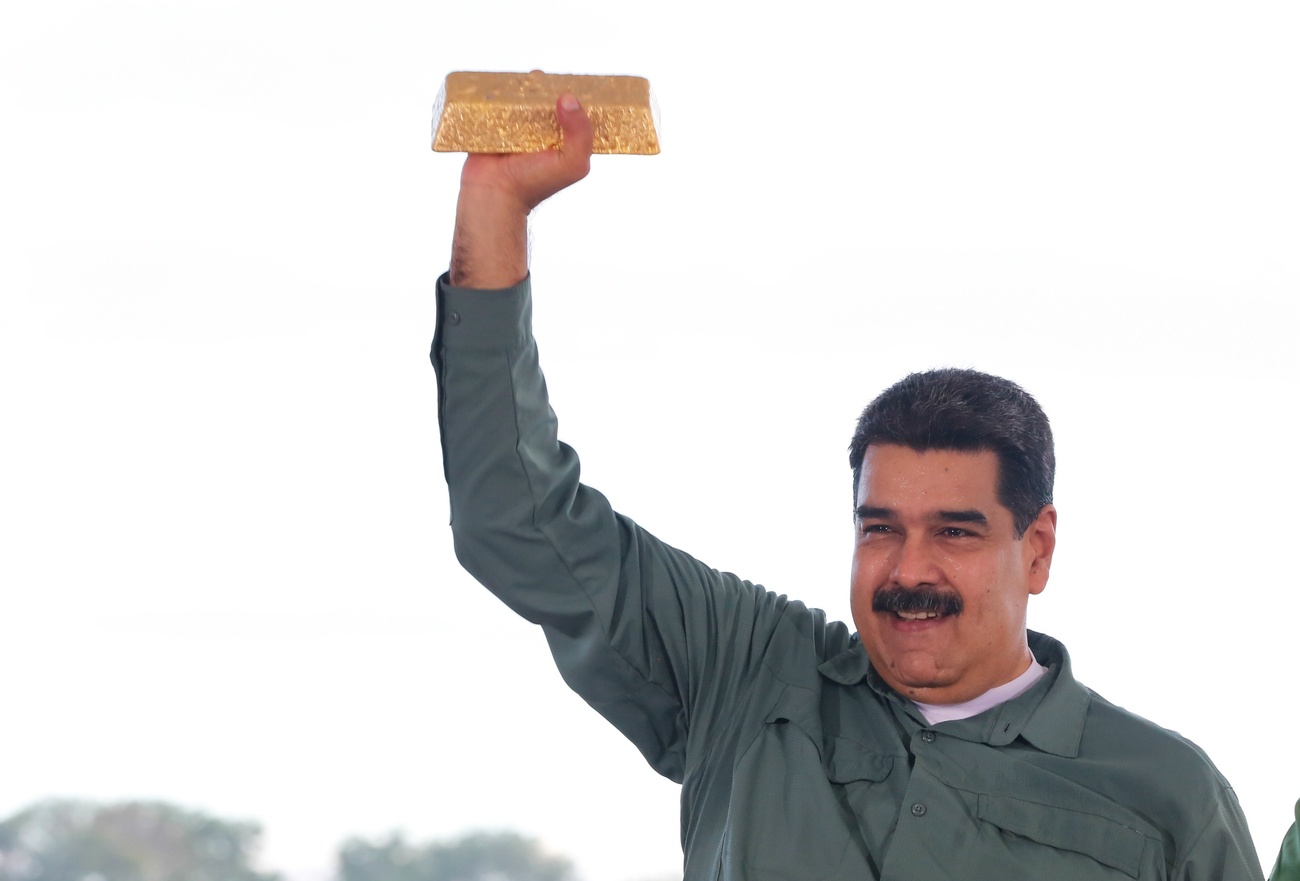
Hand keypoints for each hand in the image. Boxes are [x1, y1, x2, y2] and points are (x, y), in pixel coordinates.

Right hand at [450, 94, 592, 287]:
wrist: (495, 194)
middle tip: (545, 76)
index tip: (578, 79)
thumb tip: (568, 98)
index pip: (575, 110)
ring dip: (523, 84)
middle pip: (548, 97)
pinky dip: (499, 90)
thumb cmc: (536, 184)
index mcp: (564, 138)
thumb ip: (582, 133)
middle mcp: (542, 129)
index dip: (578, 94)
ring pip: (522, 95)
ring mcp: (517, 124)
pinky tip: (503, 82)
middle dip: (548, 85)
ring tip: (525, 77)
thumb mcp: (573, 163)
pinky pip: (497, 100)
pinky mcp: (494, 121)